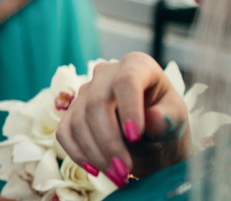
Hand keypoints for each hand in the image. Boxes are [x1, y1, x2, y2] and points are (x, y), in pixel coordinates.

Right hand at [56, 53, 193, 187]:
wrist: (151, 137)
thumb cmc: (166, 121)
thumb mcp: (176, 119)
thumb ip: (170, 118)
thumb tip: (156, 118)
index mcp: (136, 65)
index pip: (126, 81)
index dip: (128, 108)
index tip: (135, 136)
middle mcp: (106, 73)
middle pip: (96, 103)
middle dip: (108, 141)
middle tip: (124, 170)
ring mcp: (85, 91)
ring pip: (79, 121)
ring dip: (95, 153)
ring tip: (117, 176)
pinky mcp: (72, 112)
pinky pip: (64, 132)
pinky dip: (77, 154)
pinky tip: (95, 170)